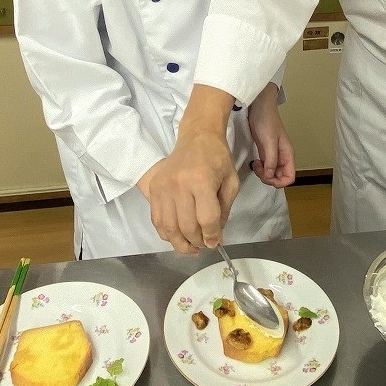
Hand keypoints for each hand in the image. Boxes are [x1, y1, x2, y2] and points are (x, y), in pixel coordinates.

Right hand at [137, 85, 238, 252]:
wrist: (197, 137)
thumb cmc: (217, 158)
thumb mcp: (231, 182)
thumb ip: (224, 210)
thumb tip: (214, 236)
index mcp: (202, 181)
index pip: (206, 219)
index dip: (212, 236)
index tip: (215, 243)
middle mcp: (179, 184)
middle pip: (186, 226)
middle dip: (197, 242)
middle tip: (204, 246)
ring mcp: (163, 187)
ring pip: (169, 227)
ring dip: (180, 243)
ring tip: (191, 248)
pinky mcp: (154, 189)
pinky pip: (156, 219)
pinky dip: (166, 233)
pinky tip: (177, 236)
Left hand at [248, 83, 295, 188]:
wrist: (259, 105)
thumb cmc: (266, 119)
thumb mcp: (269, 141)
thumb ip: (271, 159)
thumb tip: (270, 175)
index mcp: (288, 154)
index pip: (290, 177)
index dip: (279, 182)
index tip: (267, 177)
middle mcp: (282, 156)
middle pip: (280, 177)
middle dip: (269, 178)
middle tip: (259, 169)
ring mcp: (274, 154)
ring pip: (272, 173)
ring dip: (264, 174)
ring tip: (256, 164)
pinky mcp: (265, 151)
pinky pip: (266, 166)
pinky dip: (260, 168)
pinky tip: (255, 162)